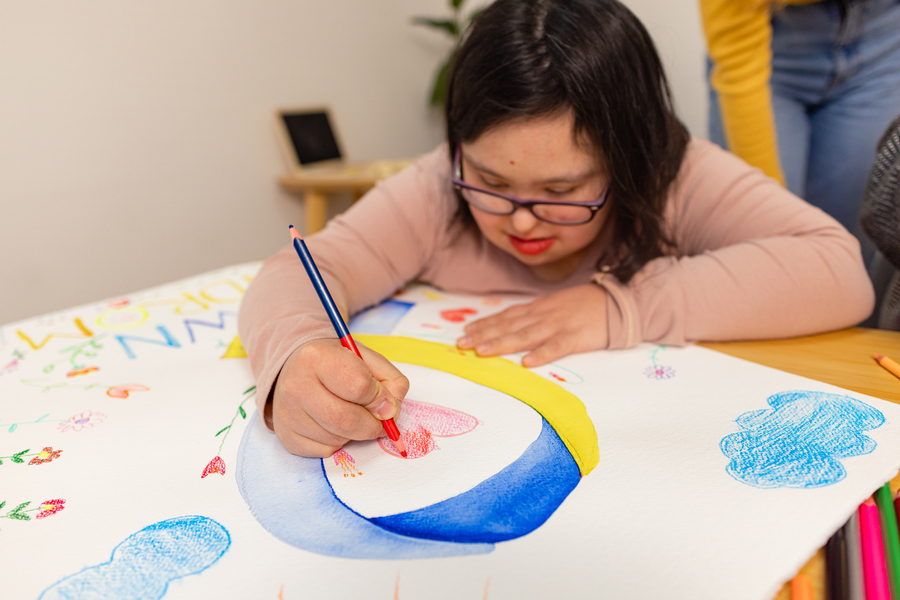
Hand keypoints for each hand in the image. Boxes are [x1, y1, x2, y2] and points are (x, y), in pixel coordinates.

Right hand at [270, 339, 408, 457]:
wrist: (295, 367)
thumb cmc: (335, 363)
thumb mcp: (367, 358)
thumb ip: (389, 381)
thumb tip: (390, 412)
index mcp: (317, 357)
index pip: (359, 386)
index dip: (380, 397)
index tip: (385, 399)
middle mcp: (296, 385)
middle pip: (347, 420)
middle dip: (372, 425)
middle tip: (378, 420)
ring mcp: (287, 413)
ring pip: (337, 438)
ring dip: (355, 433)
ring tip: (350, 414)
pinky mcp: (286, 435)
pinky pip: (324, 450)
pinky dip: (338, 442)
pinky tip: (333, 424)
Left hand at [456, 284, 608, 366]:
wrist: (616, 302)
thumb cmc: (585, 305)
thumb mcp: (555, 306)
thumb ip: (535, 315)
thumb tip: (513, 324)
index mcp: (538, 308)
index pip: (507, 316)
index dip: (485, 323)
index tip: (466, 331)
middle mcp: (543, 315)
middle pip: (509, 326)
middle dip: (484, 334)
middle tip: (462, 343)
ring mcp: (558, 325)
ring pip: (525, 335)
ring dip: (502, 343)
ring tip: (482, 351)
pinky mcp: (575, 337)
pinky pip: (556, 347)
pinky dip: (541, 354)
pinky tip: (527, 362)